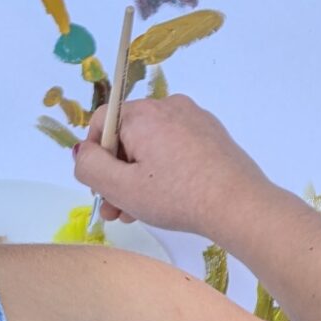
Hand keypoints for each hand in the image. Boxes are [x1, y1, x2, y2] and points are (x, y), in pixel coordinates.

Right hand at [73, 95, 273, 242]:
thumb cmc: (177, 196)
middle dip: (116, 174)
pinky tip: (165, 200)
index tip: (100, 188)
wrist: (239, 205)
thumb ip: (90, 166)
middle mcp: (170, 106)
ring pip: (151, 145)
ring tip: (137, 213)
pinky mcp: (211, 134)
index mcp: (145, 112)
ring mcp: (194, 119)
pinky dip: (164, 170)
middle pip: (127, 136)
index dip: (94, 156)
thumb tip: (82, 150)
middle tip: (115, 211)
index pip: (103, 122)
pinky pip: (174, 147)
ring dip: (137, 177)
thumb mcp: (121, 187)